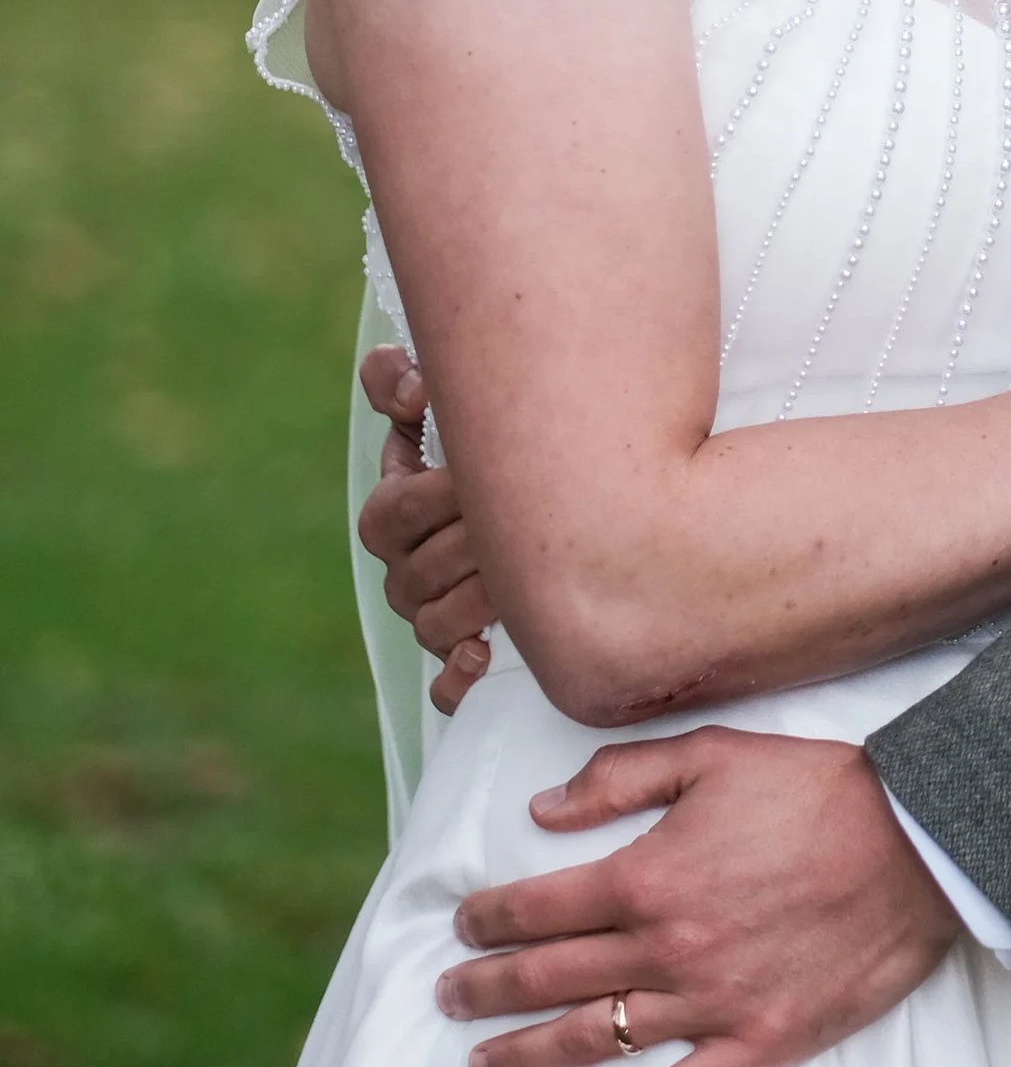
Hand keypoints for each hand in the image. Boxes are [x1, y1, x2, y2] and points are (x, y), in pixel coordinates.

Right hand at [355, 347, 494, 712]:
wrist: (562, 506)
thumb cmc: (501, 445)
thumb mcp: (450, 403)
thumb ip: (405, 381)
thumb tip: (409, 388)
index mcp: (396, 508)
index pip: (391, 510)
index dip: (428, 495)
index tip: (470, 472)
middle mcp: (406, 568)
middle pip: (418, 569)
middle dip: (470, 544)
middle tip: (521, 522)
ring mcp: (430, 615)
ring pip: (432, 624)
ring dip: (476, 602)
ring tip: (524, 580)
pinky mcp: (460, 656)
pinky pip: (444, 685)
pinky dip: (458, 676)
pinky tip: (484, 653)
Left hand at [434, 727, 960, 1066]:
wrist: (920, 845)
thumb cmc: (818, 791)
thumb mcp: (713, 756)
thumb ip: (621, 779)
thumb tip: (543, 810)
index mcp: (646, 877)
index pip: (539, 907)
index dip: (489, 920)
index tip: (462, 926)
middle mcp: (665, 948)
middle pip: (548, 980)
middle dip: (486, 989)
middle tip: (447, 997)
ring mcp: (709, 1004)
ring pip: (594, 1041)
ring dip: (526, 1057)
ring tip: (482, 1065)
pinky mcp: (757, 1043)